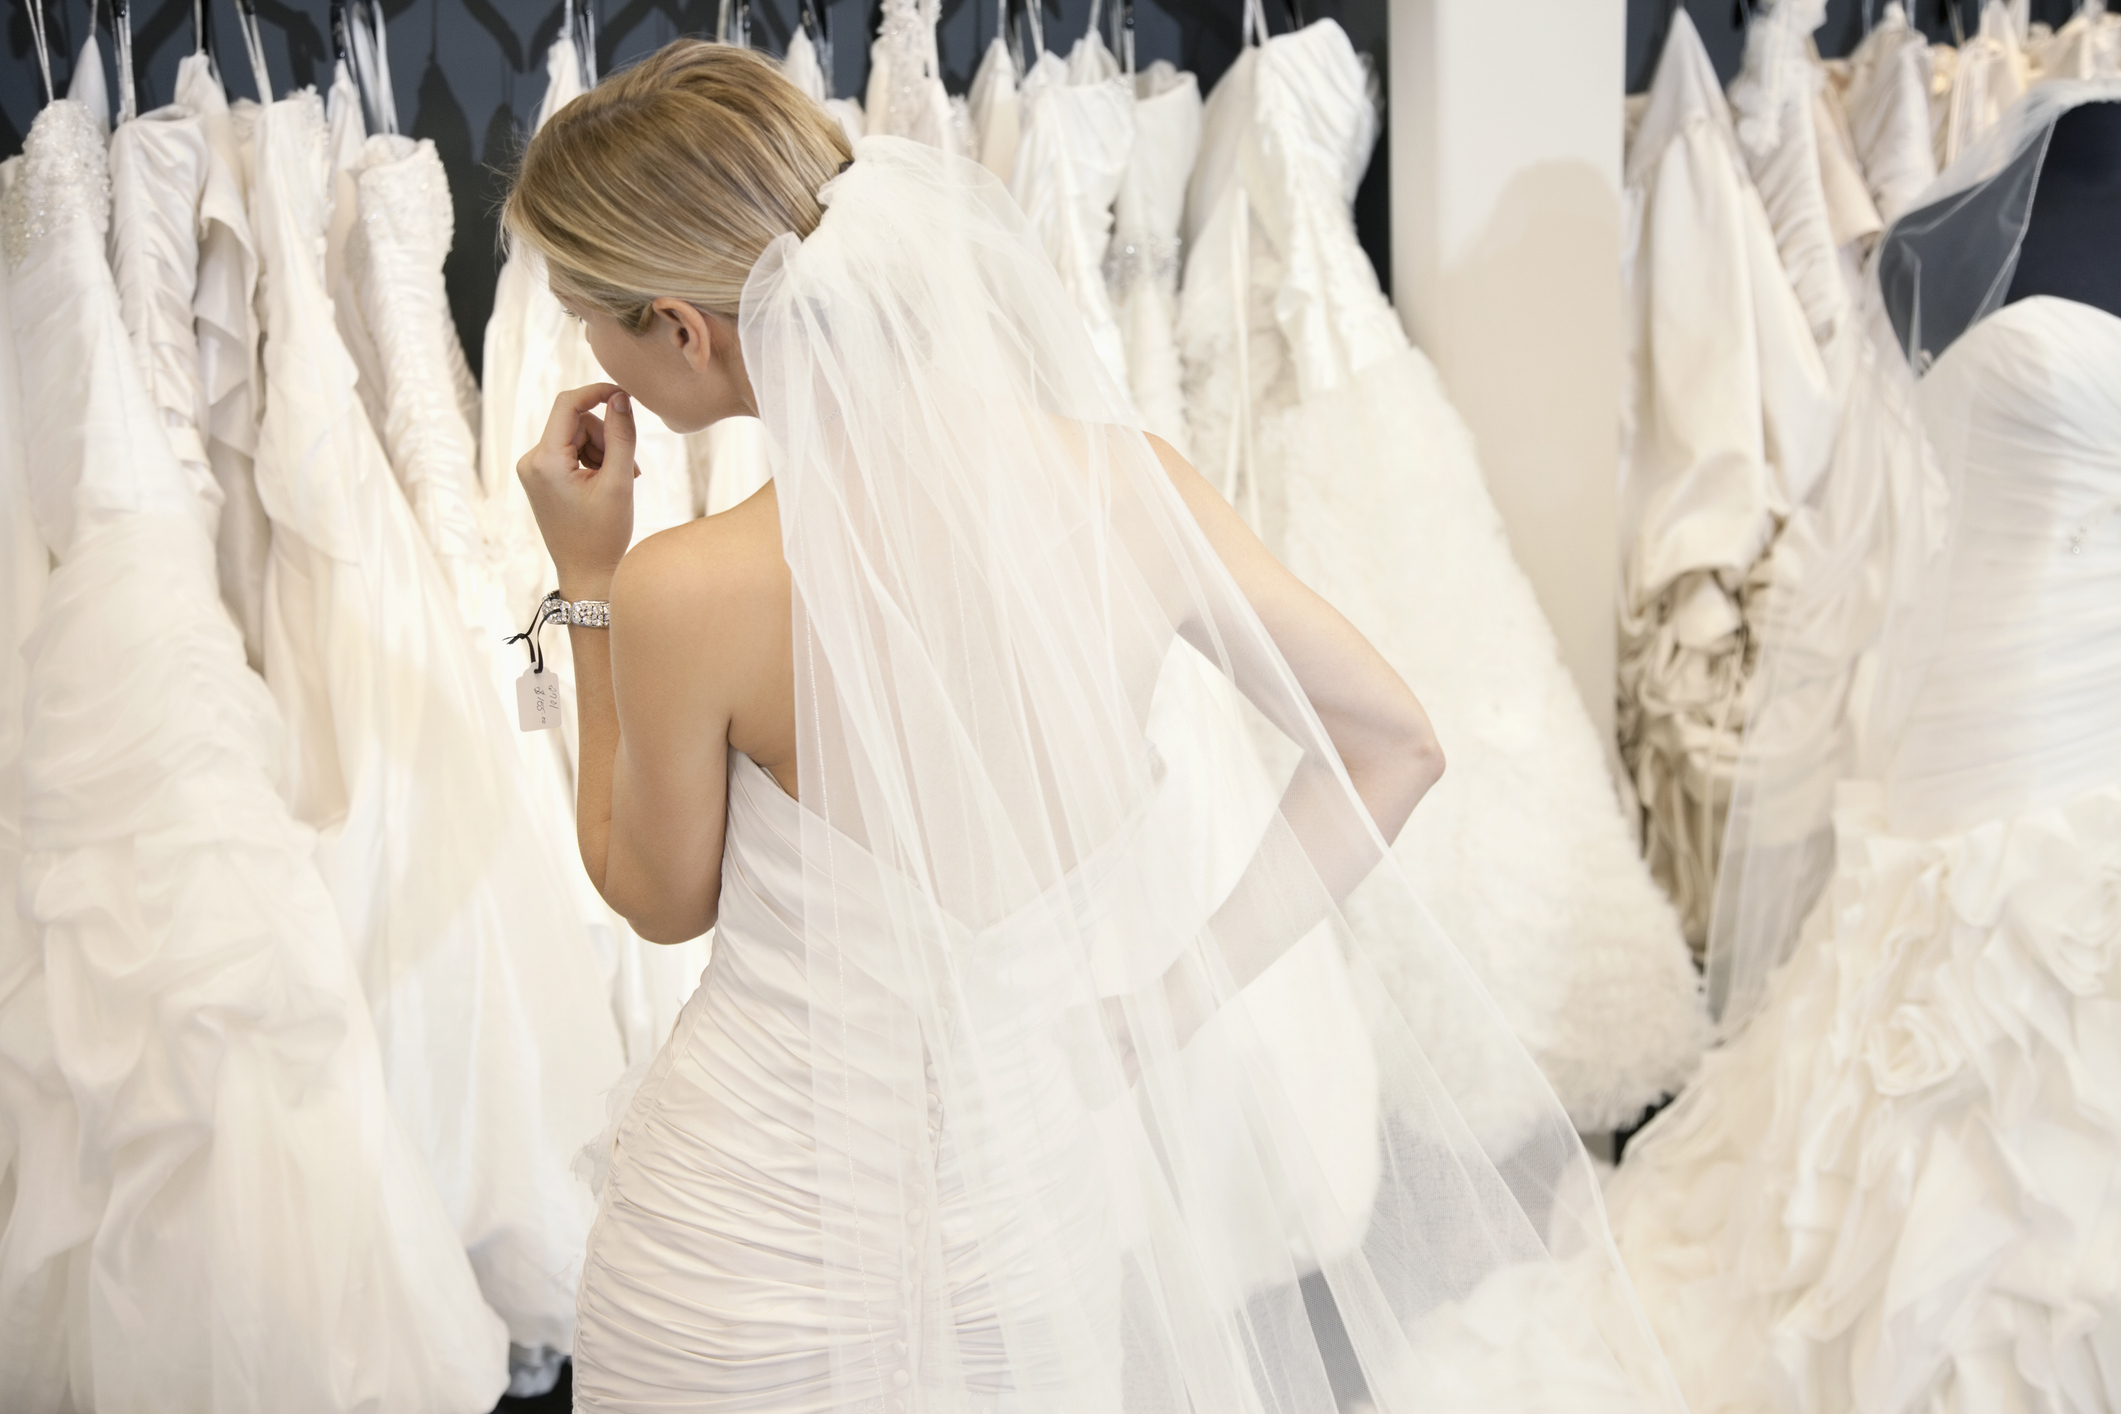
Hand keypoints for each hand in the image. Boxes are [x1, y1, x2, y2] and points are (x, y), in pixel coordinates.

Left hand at [518, 383, 640, 592]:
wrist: (587, 573)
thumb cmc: (604, 534)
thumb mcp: (620, 481)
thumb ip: (622, 435)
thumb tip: (620, 397)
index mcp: (545, 461)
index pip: (568, 404)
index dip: (597, 393)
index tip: (625, 395)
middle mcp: (531, 461)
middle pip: (574, 421)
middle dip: (605, 435)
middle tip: (629, 464)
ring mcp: (532, 470)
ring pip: (574, 436)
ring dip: (601, 449)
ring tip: (620, 478)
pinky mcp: (539, 477)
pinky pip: (568, 451)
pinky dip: (591, 460)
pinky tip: (606, 482)